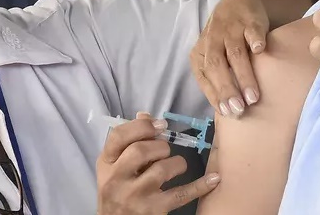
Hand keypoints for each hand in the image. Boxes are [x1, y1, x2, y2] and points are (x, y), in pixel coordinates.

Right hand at [97, 113, 220, 213]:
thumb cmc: (117, 190)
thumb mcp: (115, 166)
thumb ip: (129, 141)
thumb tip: (146, 115)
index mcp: (106, 163)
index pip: (118, 136)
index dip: (142, 126)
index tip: (160, 125)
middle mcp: (116, 179)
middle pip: (141, 150)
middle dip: (160, 146)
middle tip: (165, 151)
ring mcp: (134, 196)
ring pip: (162, 169)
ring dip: (176, 162)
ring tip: (177, 166)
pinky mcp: (153, 210)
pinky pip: (181, 194)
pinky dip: (200, 186)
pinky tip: (213, 179)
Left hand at [190, 0, 269, 117]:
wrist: (238, 1)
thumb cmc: (225, 37)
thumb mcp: (214, 55)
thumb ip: (217, 78)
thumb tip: (226, 111)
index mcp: (201, 52)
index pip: (204, 76)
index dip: (215, 94)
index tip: (227, 113)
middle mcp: (213, 40)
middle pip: (217, 67)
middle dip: (227, 89)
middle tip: (239, 109)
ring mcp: (232, 29)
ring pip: (235, 54)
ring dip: (244, 75)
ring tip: (253, 97)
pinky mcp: (250, 20)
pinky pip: (252, 31)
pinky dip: (255, 40)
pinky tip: (260, 51)